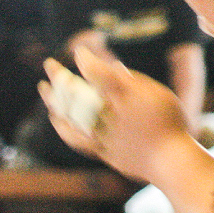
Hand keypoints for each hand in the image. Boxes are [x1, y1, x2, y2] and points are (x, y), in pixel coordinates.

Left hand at [40, 47, 188, 181]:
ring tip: (44, 87)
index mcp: (125, 97)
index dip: (86, 61)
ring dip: (54, 99)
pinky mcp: (101, 150)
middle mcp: (110, 114)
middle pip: (76, 93)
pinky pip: (75, 138)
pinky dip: (62, 126)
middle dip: (59, 77)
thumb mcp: (158, 94)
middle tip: (49, 64)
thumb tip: (113, 67)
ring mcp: (103, 134)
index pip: (99, 74)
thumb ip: (133, 81)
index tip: (79, 52)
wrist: (170, 160)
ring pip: (70, 114)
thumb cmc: (169, 123)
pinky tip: (54, 117)